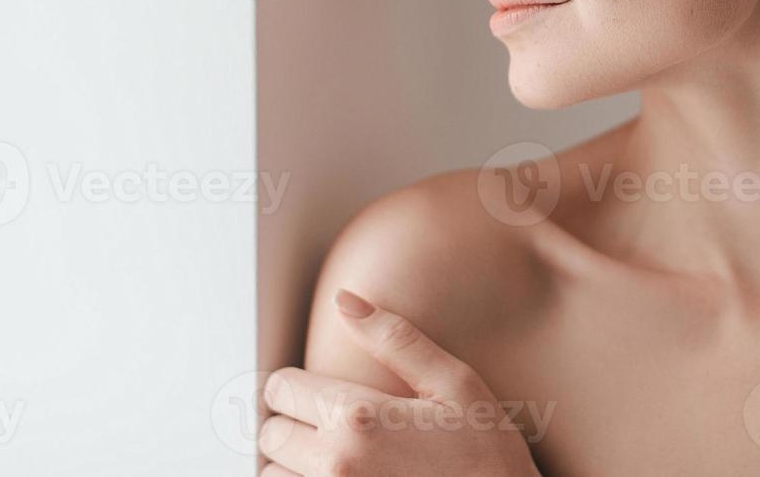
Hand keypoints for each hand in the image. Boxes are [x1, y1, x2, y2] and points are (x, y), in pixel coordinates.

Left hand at [259, 289, 542, 476]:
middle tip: (332, 423)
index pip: (281, 387)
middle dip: (294, 422)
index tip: (320, 389)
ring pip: (275, 475)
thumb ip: (395, 339)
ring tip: (339, 457)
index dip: (298, 383)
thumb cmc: (488, 456)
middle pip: (271, 434)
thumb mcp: (454, 384)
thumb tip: (346, 300)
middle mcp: (337, 464)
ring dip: (295, 464)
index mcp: (361, 417)